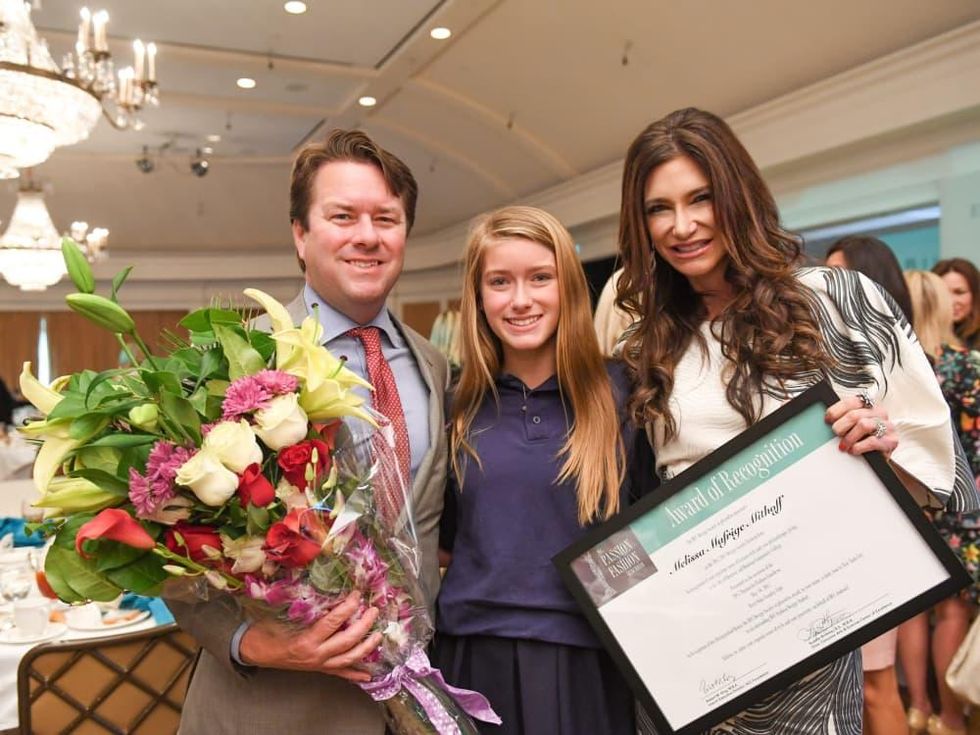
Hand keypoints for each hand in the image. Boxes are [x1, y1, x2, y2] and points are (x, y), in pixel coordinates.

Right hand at [238, 590, 381, 681]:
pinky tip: (368, 675)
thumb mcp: (282, 614)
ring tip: (378, 635)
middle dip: (364, 625)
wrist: (256, 652)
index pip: (333, 622)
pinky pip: (340, 673)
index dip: (348, 607)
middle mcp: (315, 654)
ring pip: (348, 658)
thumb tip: (325, 588)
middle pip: (347, 641)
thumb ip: (303, 606)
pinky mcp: (318, 669)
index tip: (357, 594)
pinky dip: (355, 675)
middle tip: (374, 610)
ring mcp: (318, 664)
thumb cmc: (267, 630)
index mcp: (306, 639)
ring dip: (366, 647)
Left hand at [825, 395, 897, 458]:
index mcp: (869, 405)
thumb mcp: (853, 425)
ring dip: (849, 437)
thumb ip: (843, 418)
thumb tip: (827, 419)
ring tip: (843, 445)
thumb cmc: (863, 438)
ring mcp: (888, 426)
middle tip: (836, 434)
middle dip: (840, 426)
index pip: (851, 402)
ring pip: (863, 425)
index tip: (828, 420)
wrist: (879, 455)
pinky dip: (858, 447)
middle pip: (854, 415)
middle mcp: (879, 413)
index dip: (836, 410)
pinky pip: (871, 441)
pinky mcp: (891, 441)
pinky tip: (853, 450)